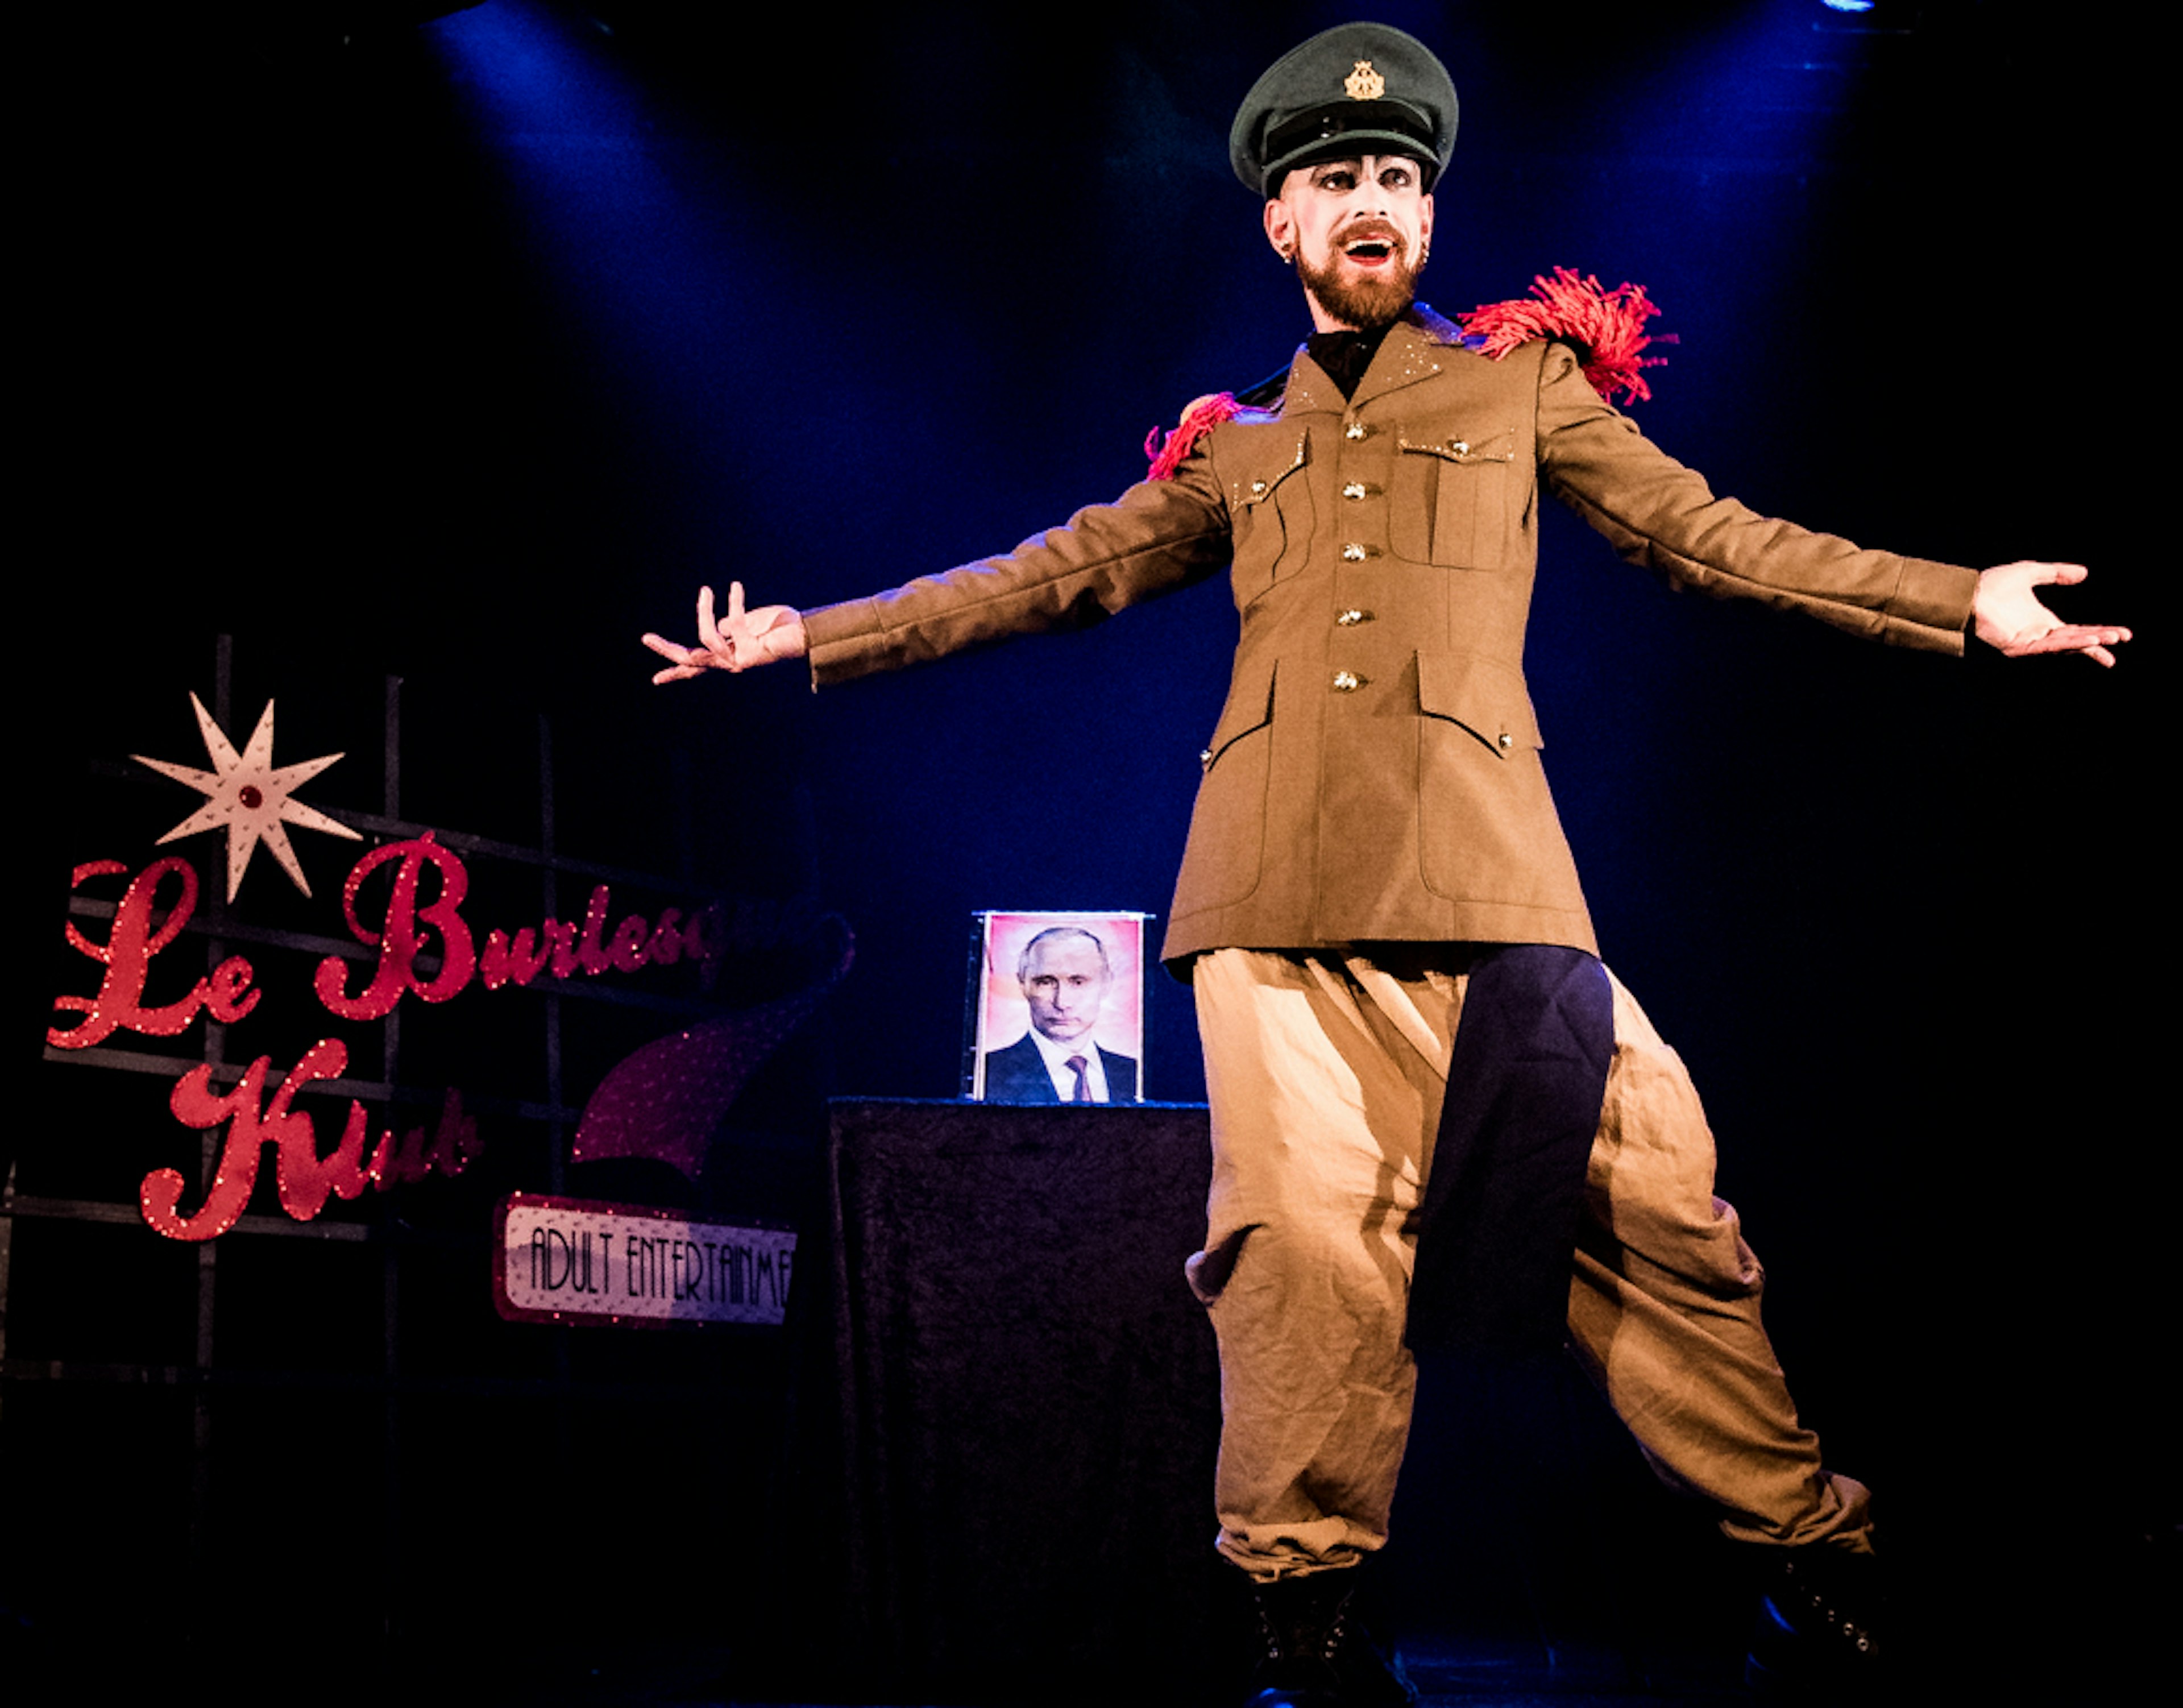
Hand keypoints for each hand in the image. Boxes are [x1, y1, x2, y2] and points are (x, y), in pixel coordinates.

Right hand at [642, 583, 807, 682]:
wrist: (808, 632)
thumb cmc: (780, 627)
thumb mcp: (747, 624)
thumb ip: (729, 626)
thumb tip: (716, 624)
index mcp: (728, 657)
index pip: (697, 667)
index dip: (674, 672)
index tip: (655, 679)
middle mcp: (731, 663)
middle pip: (690, 661)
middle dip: (666, 650)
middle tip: (645, 637)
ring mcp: (740, 661)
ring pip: (706, 637)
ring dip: (703, 611)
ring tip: (706, 590)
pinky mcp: (751, 653)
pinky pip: (733, 621)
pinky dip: (733, 601)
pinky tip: (736, 586)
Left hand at [1971, 562, 2130, 667]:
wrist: (1968, 592)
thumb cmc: (1993, 584)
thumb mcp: (2031, 572)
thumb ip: (2057, 573)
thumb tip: (2085, 573)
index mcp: (2043, 622)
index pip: (2077, 631)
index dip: (2100, 632)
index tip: (2123, 635)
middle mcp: (2039, 634)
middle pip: (2076, 640)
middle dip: (2100, 638)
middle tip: (2123, 637)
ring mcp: (2029, 642)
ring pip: (2064, 645)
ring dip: (2087, 642)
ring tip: (2109, 638)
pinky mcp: (2018, 647)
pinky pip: (2047, 647)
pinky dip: (2067, 644)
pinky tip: (2086, 640)